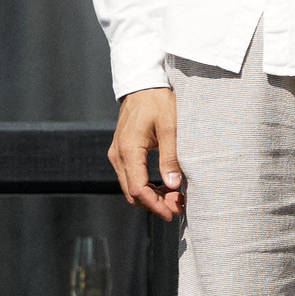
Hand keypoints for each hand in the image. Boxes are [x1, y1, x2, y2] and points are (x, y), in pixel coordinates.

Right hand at [107, 88, 183, 219]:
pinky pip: (130, 177)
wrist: (142, 83)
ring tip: (174, 198)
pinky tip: (163, 186)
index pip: (138, 189)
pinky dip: (146, 186)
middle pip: (132, 193)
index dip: (154, 205)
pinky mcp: (121, 152)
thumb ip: (170, 157)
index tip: (171, 212)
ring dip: (151, 197)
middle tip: (177, 207)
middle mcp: (118, 155)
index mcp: (129, 150)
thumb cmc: (157, 100)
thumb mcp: (170, 127)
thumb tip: (173, 185)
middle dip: (154, 204)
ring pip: (130, 187)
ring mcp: (117, 154)